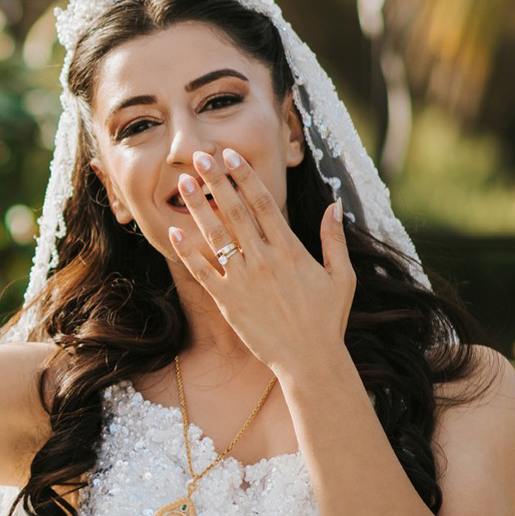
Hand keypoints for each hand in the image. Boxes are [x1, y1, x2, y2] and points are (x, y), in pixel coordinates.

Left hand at [167, 148, 353, 374]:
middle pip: (236, 211)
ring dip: (198, 207)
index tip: (229, 155)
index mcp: (290, 250)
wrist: (310, 360)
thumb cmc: (328, 319)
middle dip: (216, 182)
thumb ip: (335, 239)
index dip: (244, 177)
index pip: (263, 203)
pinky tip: (173, 232)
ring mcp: (244, 280)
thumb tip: (336, 204)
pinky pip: (203, 271)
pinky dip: (187, 252)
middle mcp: (264, 260)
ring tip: (183, 183)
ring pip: (216, 236)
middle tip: (199, 156)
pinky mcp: (228, 301)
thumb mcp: (341, 276)